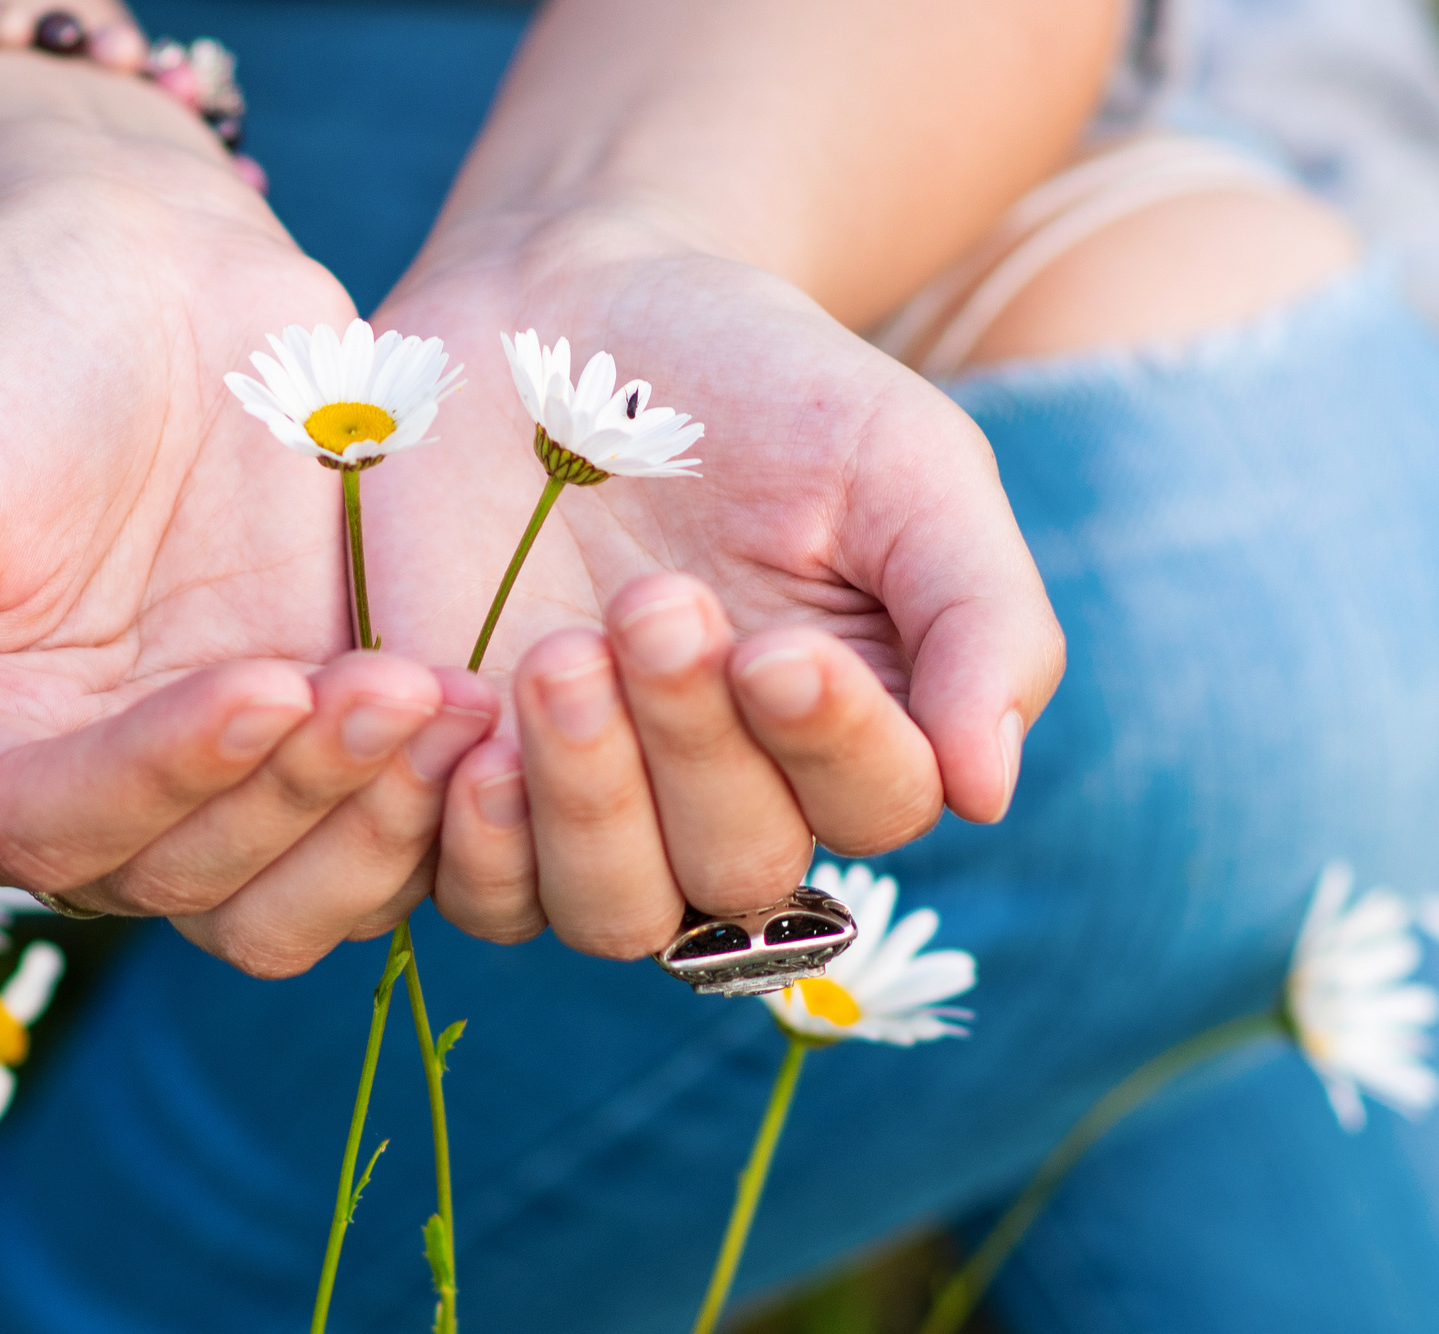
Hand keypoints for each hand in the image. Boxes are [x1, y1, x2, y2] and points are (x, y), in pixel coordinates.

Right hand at [0, 66, 496, 976]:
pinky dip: (443, 788)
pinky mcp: (332, 722)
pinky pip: (393, 810)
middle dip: (303, 794)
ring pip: (309, 879)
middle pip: (203, 880)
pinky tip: (495, 705)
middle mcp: (99, 797)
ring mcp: (227, 770)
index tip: (261, 686)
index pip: (68, 836)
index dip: (166, 780)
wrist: (122, 256)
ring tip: (453, 698)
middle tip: (396, 686)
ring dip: (384, 812)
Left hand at [360, 210, 1064, 954]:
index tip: (778, 649)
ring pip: (605, 911)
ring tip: (556, 658)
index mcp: (849, 731)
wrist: (560, 317)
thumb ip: (980, 615)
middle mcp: (720, 799)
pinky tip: (449, 710)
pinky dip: (455, 826)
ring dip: (583, 806)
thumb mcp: (901, 459)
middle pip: (734, 873)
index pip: (874, 809)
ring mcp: (583, 809)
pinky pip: (460, 886)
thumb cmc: (757, 384)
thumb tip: (989, 791)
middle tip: (650, 604)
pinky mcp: (455, 790)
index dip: (832, 748)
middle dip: (693, 750)